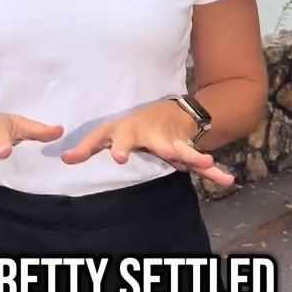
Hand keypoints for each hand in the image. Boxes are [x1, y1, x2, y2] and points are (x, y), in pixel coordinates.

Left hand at [60, 101, 234, 186]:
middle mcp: (151, 135)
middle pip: (155, 143)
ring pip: (182, 150)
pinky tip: (228, 181)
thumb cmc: (133, 125)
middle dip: (161, 149)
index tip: (118, 157)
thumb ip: (87, 147)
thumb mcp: (109, 132)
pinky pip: (200, 162)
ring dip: (193, 156)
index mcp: (129, 131)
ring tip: (204, 162)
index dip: (116, 146)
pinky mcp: (187, 148)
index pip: (118, 138)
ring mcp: (171, 141)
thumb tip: (63, 159)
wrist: (172, 110)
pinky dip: (214, 172)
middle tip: (164, 155)